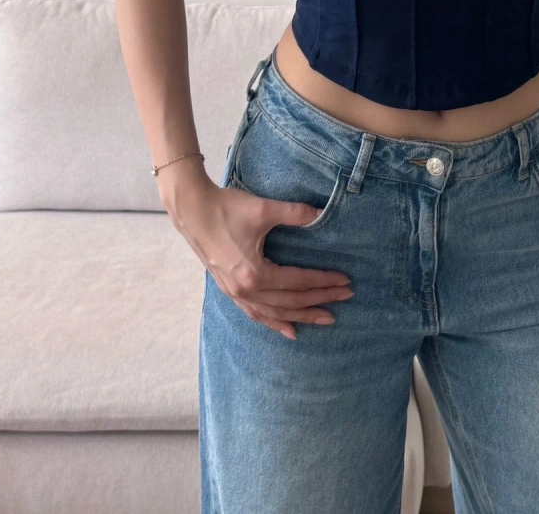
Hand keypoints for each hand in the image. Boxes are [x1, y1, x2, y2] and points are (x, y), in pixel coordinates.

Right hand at [166, 173, 353, 340]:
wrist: (192, 210)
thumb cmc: (226, 208)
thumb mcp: (263, 209)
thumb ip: (295, 213)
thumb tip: (321, 213)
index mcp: (255, 273)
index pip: (298, 282)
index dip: (324, 281)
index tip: (346, 280)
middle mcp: (245, 290)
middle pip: (290, 302)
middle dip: (320, 300)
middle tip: (346, 298)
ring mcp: (235, 293)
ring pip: (275, 313)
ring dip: (302, 317)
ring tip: (326, 319)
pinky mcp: (229, 290)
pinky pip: (256, 314)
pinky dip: (274, 323)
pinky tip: (289, 331)